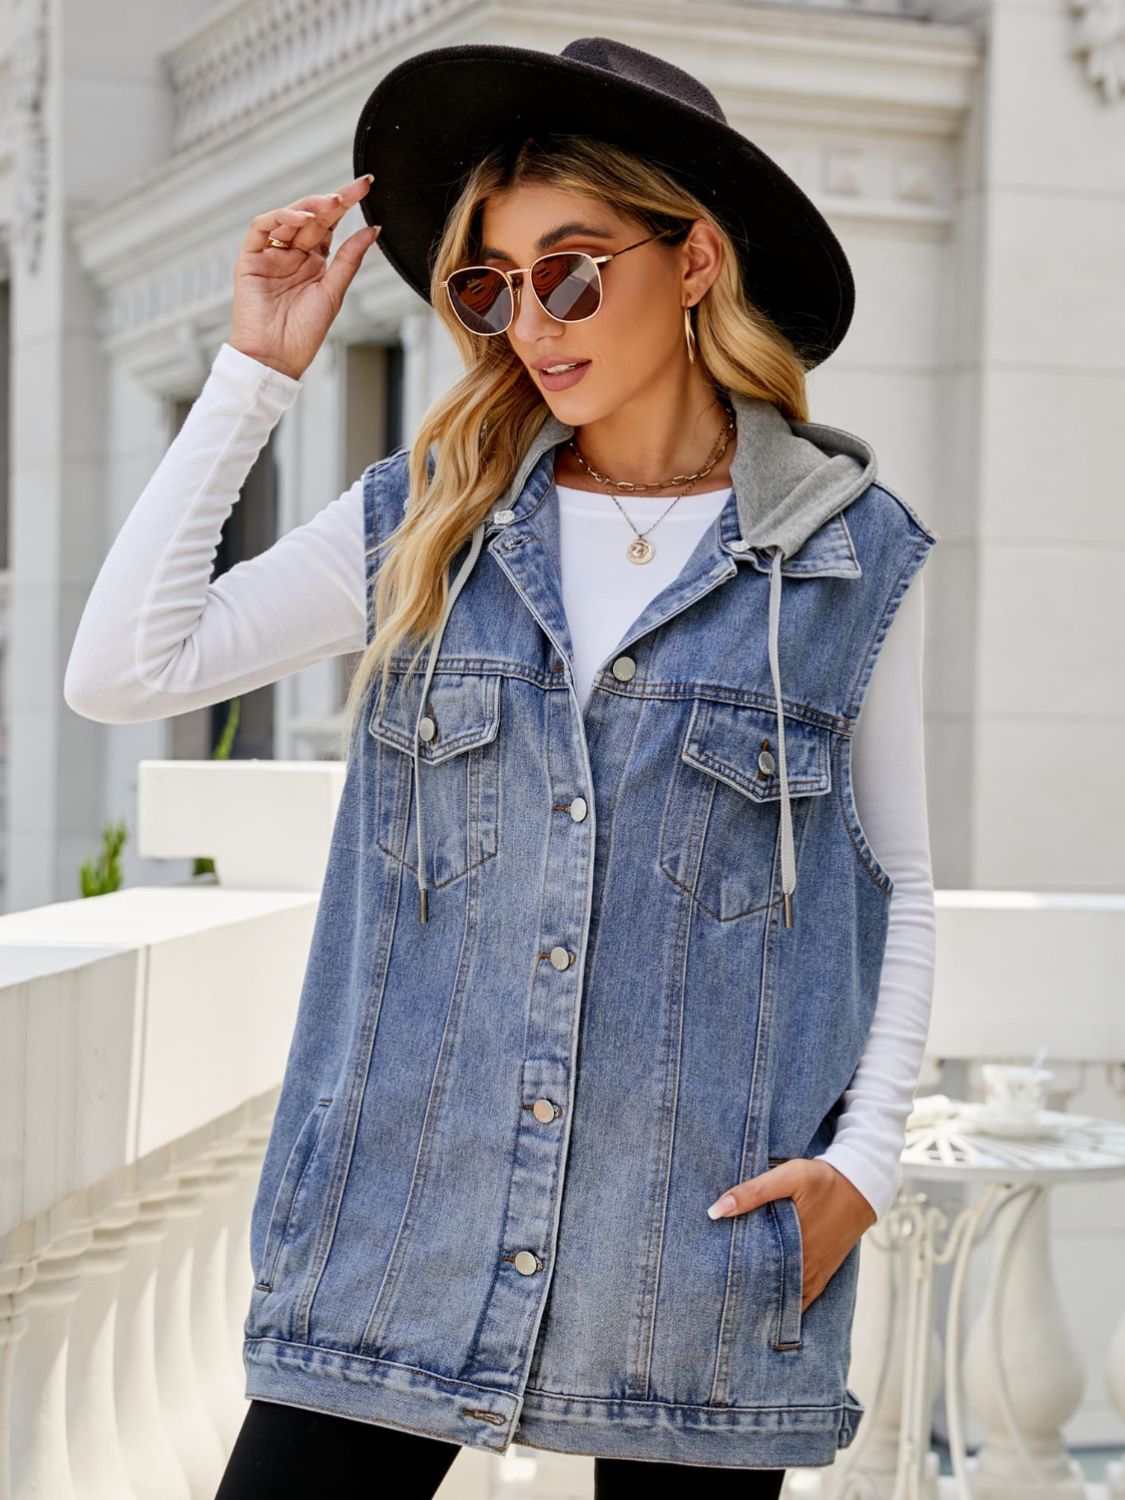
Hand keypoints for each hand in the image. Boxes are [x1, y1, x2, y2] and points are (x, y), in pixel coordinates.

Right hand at [229, 174, 381, 381]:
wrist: (275, 358)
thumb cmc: (304, 334)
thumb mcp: (333, 291)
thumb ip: (349, 258)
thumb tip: (373, 229)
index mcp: (313, 262)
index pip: (330, 225)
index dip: (346, 204)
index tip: (366, 186)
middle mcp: (292, 254)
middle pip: (312, 217)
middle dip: (333, 200)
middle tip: (355, 189)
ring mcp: (270, 255)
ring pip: (288, 218)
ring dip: (310, 207)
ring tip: (332, 203)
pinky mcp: (250, 258)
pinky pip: (262, 228)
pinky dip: (281, 217)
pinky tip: (302, 218)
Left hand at [707, 1158, 876, 1312]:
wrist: (862, 1187)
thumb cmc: (823, 1180)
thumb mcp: (789, 1177)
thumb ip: (753, 1192)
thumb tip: (714, 1211)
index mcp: (793, 1246)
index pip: (753, 1276)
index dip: (730, 1286)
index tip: (710, 1290)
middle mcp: (804, 1268)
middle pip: (766, 1292)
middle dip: (742, 1298)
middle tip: (715, 1304)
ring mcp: (814, 1274)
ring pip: (784, 1300)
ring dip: (762, 1303)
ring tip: (735, 1310)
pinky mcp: (822, 1274)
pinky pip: (802, 1299)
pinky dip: (786, 1305)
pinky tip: (767, 1310)